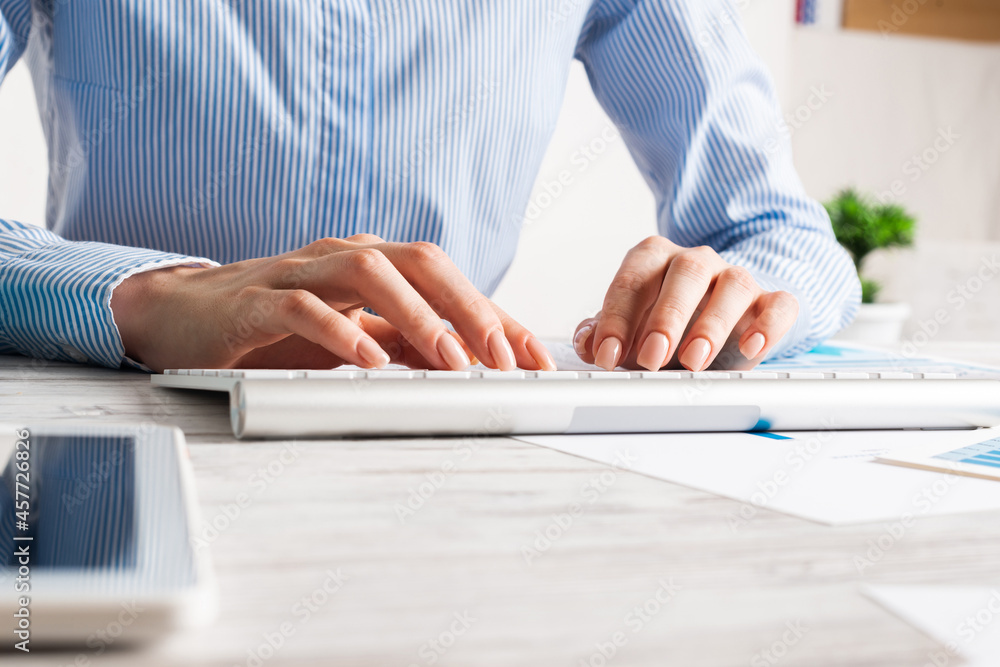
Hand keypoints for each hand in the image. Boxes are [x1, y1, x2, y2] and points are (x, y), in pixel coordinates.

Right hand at [111, 235, 555, 372]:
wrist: (185, 314)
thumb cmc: (276, 326)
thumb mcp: (355, 337)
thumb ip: (406, 345)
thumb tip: (472, 367)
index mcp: (374, 265)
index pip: (450, 281)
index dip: (497, 317)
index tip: (535, 362)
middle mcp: (344, 258)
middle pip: (421, 263)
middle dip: (469, 310)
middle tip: (503, 361)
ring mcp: (300, 272)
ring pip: (369, 274)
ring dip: (417, 317)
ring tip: (449, 361)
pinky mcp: (256, 298)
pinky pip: (303, 305)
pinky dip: (340, 330)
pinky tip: (368, 359)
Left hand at [573, 237, 798, 371]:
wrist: (719, 319)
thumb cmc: (666, 323)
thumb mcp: (630, 328)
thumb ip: (603, 333)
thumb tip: (587, 342)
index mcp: (654, 259)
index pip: (632, 280)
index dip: (616, 319)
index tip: (606, 354)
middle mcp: (696, 261)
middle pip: (683, 274)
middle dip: (665, 318)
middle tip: (651, 357)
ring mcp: (735, 278)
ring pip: (733, 285)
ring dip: (712, 324)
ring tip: (694, 360)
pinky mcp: (770, 301)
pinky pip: (779, 304)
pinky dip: (768, 325)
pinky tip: (751, 347)